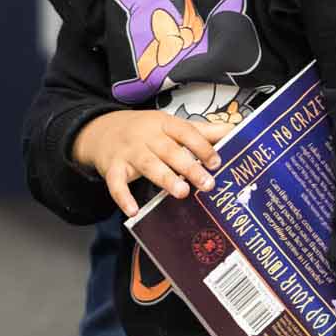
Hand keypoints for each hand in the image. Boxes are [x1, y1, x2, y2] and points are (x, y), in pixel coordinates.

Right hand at [72, 110, 232, 216]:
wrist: (102, 130)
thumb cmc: (144, 130)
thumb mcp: (171, 125)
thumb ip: (202, 131)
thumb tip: (234, 130)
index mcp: (164, 124)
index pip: (185, 132)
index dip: (202, 146)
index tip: (217, 161)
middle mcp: (146, 136)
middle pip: (169, 150)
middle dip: (189, 167)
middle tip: (207, 183)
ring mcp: (129, 152)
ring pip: (148, 165)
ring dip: (165, 179)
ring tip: (182, 193)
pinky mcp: (113, 168)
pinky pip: (116, 184)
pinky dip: (123, 197)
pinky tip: (133, 211)